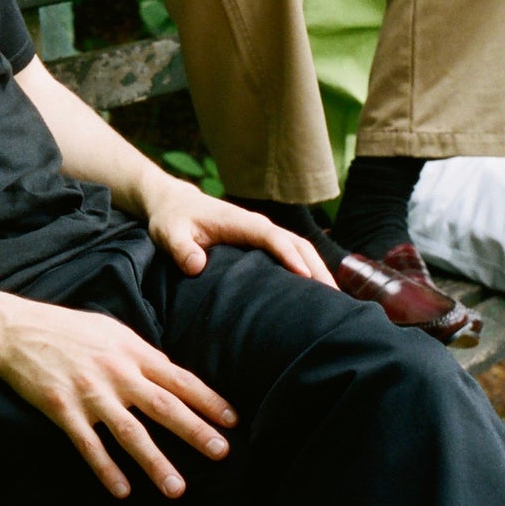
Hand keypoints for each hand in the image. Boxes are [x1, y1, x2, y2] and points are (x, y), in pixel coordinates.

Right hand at [0, 295, 236, 500]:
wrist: (16, 330)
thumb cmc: (67, 328)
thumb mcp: (110, 331)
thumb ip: (140, 354)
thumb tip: (170, 374)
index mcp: (130, 351)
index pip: (178, 378)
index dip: (207, 399)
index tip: (232, 420)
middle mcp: (115, 373)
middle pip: (163, 406)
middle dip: (195, 431)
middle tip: (222, 453)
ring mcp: (89, 393)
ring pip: (130, 433)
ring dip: (155, 462)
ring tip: (177, 488)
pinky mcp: (63, 410)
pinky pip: (89, 445)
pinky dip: (106, 469)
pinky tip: (123, 491)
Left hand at [139, 170, 337, 287]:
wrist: (174, 204)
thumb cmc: (172, 220)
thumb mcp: (168, 233)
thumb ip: (180, 248)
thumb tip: (196, 266)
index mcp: (239, 222)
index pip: (271, 237)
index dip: (289, 255)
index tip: (306, 278)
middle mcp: (257, 225)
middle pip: (296, 244)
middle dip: (317, 268)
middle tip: (334, 299)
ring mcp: (262, 233)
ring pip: (299, 249)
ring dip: (318, 271)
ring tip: (335, 301)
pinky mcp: (262, 243)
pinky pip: (292, 254)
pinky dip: (308, 269)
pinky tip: (318, 293)